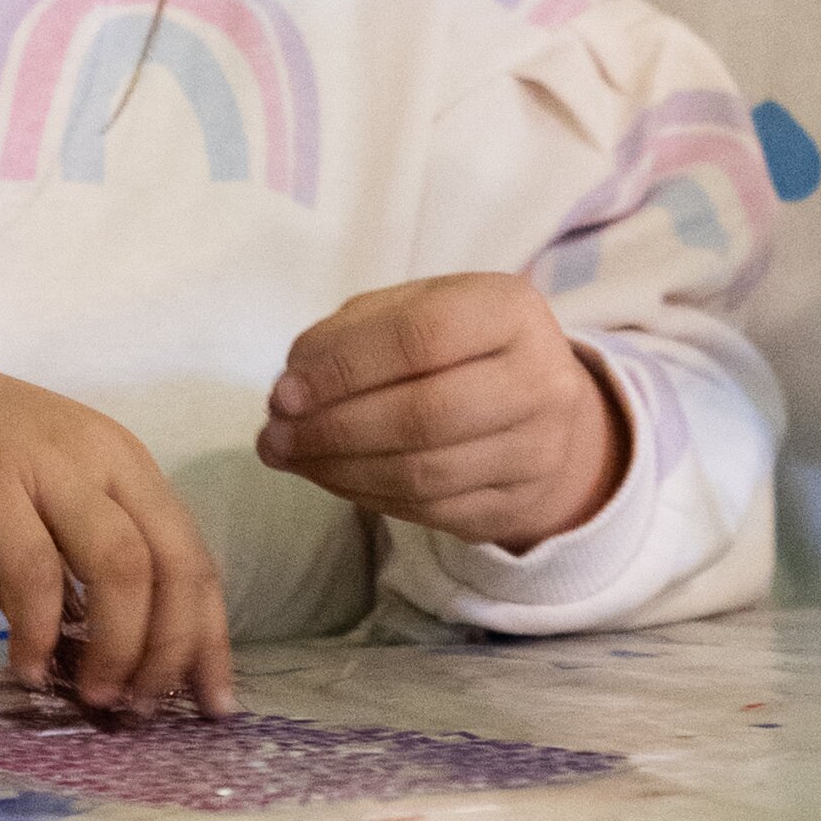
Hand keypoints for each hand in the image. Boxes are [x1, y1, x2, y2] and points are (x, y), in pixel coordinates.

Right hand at [0, 348, 235, 712]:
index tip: (213, 702)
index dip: (208, 636)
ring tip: (94, 696)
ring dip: (118, 645)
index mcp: (127, 466)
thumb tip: (107, 669)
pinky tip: (28, 668)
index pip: (192, 557)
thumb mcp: (41, 517)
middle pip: (171, 563)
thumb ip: (77, 579)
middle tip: (141, 707)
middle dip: (169, 649)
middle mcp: (101, 459)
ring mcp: (45, 467)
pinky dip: (39, 630)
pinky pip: (33, 569)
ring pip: (121, 564)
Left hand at [257, 273, 630, 548]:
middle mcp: (541, 381)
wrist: (545, 408)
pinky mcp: (518, 503)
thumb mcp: (417, 309)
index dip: (345, 369)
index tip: (284, 392)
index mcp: (511, 311)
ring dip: (340, 470)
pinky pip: (430, 511)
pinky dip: (367, 497)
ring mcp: (537, 450)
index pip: (422, 338)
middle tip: (275, 435)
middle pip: (425, 414)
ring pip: (424, 473)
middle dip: (334, 429)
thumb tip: (294, 384)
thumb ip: (352, 333)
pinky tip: (331, 478)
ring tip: (290, 456)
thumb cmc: (463, 346)